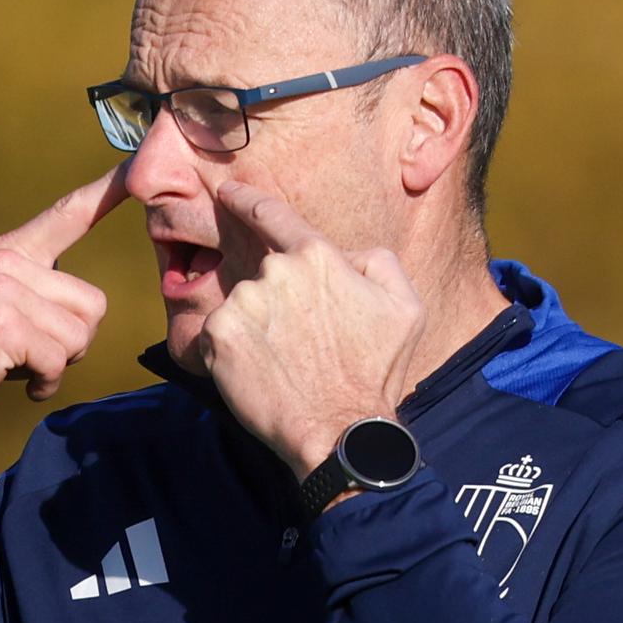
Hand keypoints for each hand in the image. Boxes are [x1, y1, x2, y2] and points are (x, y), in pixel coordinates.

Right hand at [0, 164, 128, 423]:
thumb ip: (36, 290)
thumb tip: (87, 308)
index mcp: (8, 250)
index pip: (67, 214)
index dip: (105, 192)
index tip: (134, 169)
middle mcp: (6, 260)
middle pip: (93, 304)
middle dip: (72, 341)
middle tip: (29, 352)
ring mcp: (2, 289)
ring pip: (79, 335)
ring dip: (57, 364)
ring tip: (16, 362)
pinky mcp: (3, 324)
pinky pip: (58, 361)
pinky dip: (44, 383)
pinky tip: (16, 382)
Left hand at [197, 180, 425, 478]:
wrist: (340, 430)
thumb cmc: (376, 372)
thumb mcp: (405, 306)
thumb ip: (376, 262)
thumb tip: (346, 254)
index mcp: (318, 256)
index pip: (271, 214)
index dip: (245, 200)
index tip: (227, 192)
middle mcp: (275, 272)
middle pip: (264, 275)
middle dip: (277, 301)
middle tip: (300, 342)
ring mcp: (243, 304)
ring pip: (242, 306)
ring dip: (256, 328)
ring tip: (285, 363)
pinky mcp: (218, 337)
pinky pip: (217, 334)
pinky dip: (232, 351)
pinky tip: (261, 373)